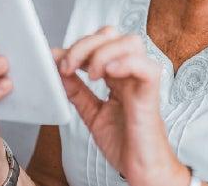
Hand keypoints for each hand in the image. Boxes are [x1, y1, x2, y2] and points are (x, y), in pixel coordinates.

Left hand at [53, 25, 190, 185]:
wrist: (142, 171)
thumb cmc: (124, 144)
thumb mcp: (92, 113)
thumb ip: (77, 91)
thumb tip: (58, 68)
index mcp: (118, 75)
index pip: (99, 42)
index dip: (76, 46)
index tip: (56, 61)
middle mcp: (131, 73)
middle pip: (112, 35)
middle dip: (85, 45)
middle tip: (69, 66)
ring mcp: (142, 81)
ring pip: (130, 43)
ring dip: (103, 53)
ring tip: (91, 75)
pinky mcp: (151, 94)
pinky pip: (146, 67)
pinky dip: (125, 63)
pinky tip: (108, 74)